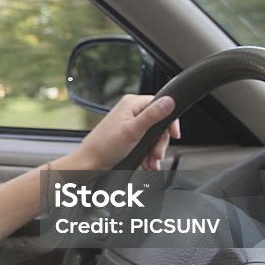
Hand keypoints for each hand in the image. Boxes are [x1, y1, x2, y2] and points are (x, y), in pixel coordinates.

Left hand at [63, 94, 180, 170]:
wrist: (90, 163)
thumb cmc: (104, 147)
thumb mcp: (133, 130)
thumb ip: (152, 115)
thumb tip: (170, 100)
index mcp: (131, 103)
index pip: (161, 104)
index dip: (169, 122)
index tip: (174, 135)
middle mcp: (130, 111)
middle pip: (158, 123)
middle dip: (159, 142)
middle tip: (157, 155)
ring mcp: (129, 123)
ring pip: (153, 135)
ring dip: (154, 151)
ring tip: (151, 163)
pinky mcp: (128, 135)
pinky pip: (145, 142)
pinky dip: (148, 154)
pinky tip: (147, 163)